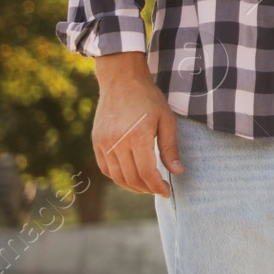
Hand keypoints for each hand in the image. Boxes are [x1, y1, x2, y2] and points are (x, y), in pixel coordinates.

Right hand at [93, 52, 182, 197]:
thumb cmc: (149, 98)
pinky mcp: (96, 141)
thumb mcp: (166, 120)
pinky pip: (105, 167)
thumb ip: (170, 148)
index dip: (157, 186)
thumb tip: (177, 172)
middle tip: (158, 189)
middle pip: (132, 177)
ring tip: (146, 186)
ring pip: (116, 176)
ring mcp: (104, 143)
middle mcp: (118, 142)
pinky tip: (129, 177)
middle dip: (147, 188)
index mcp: (138, 137)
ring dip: (131, 186)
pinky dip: (117, 177)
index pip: (147, 173)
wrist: (121, 80)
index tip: (166, 192)